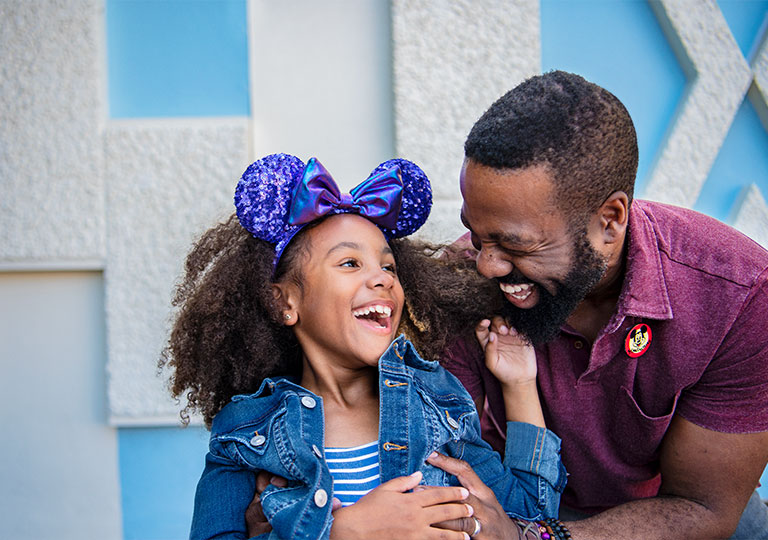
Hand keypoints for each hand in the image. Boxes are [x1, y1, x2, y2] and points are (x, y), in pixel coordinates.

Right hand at [330, 471, 473, 539]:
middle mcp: (416, 517)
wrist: (355, 530)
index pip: (438, 495)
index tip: (464, 492)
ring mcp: (414, 534)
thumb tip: (420, 475)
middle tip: (471, 509)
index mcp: (411, 501)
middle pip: (444, 513)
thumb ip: (405, 482)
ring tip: (467, 534)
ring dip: (457, 534)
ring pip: (442, 534)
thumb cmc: (368, 508)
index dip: (453, 493)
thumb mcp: (385, 489)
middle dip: (460, 510)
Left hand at [427, 452, 519, 539]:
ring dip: (439, 514)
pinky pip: (462, 534)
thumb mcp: (485, 499)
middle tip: (418, 489)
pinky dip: (447, 532)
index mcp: (483, 491)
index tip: (430, 455)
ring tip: (422, 511)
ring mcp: (484, 522)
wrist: (512, 538)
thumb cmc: (492, 516)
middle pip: (460, 494)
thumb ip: (467, 489)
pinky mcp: (482, 537)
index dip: (447, 462)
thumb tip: (440, 480)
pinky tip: (434, 529)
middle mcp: (485, 505)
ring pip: (460, 517)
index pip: (465, 471)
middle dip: (438, 492)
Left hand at [475, 318, 536, 386]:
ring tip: (511, 332)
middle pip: (496, 321)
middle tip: (503, 331)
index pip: (482, 329)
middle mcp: (498, 336)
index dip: (482, 323)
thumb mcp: (492, 363)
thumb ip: (489, 350)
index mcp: (488, 341)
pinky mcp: (522, 337)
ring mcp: (511, 335)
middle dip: (498, 323)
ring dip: (508, 322)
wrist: (520, 379)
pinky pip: (520, 326)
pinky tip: (518, 332)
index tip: (485, 322)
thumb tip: (491, 335)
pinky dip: (519, 325)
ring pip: (508, 321)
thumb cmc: (503, 372)